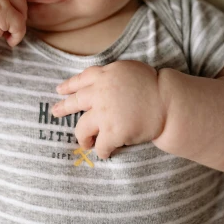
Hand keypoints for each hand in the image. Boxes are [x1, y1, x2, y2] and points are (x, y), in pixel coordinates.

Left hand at [52, 60, 166, 159]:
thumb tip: (100, 82)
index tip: (60, 90)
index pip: (81, 80)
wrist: (167, 103)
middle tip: (55, 112)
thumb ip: (111, 75)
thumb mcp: (128, 69)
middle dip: (63, 108)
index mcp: (104, 75)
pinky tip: (105, 153)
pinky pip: (100, 146)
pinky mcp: (112, 132)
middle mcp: (99, 93)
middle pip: (75, 102)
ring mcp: (104, 113)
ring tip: (84, 142)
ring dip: (82, 137)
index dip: (69, 86)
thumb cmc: (153, 85)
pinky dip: (102, 151)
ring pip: (81, 129)